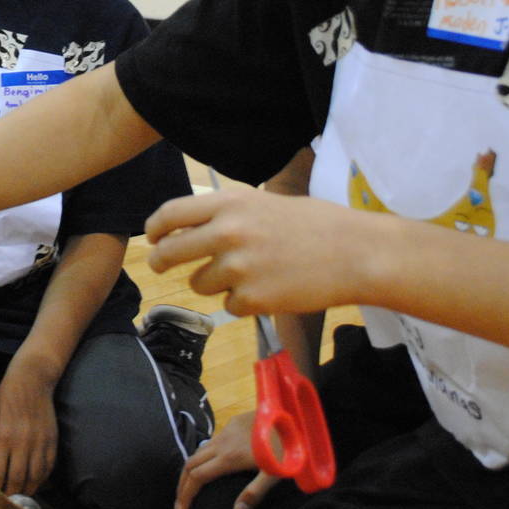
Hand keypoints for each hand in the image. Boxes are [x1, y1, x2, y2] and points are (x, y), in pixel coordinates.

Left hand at [0, 354, 59, 496]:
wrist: (31, 380)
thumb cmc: (5, 398)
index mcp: (3, 437)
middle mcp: (22, 442)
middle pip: (17, 479)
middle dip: (11, 494)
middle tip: (6, 502)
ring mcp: (39, 441)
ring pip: (34, 476)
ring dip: (27, 490)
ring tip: (21, 496)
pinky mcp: (51, 439)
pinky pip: (48, 466)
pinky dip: (42, 478)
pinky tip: (35, 482)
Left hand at [146, 189, 366, 317]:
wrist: (356, 254)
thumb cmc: (317, 225)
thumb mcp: (265, 204)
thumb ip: (227, 215)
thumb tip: (191, 230)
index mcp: (230, 203)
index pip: (171, 214)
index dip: (155, 228)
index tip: (152, 237)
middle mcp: (228, 233)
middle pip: (171, 252)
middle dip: (162, 262)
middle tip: (162, 266)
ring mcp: (238, 268)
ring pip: (199, 283)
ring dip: (214, 283)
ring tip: (249, 275)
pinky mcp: (251, 299)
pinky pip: (229, 305)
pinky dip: (243, 303)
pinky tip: (270, 290)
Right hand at [174, 411, 285, 508]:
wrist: (294, 414)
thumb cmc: (287, 447)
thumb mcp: (274, 474)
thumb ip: (254, 493)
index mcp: (228, 458)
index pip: (197, 477)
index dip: (186, 494)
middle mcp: (221, 443)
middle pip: (191, 463)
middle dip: (182, 483)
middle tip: (180, 502)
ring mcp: (226, 430)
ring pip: (200, 450)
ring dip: (191, 468)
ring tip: (191, 485)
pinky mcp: (233, 422)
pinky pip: (211, 441)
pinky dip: (203, 456)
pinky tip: (212, 463)